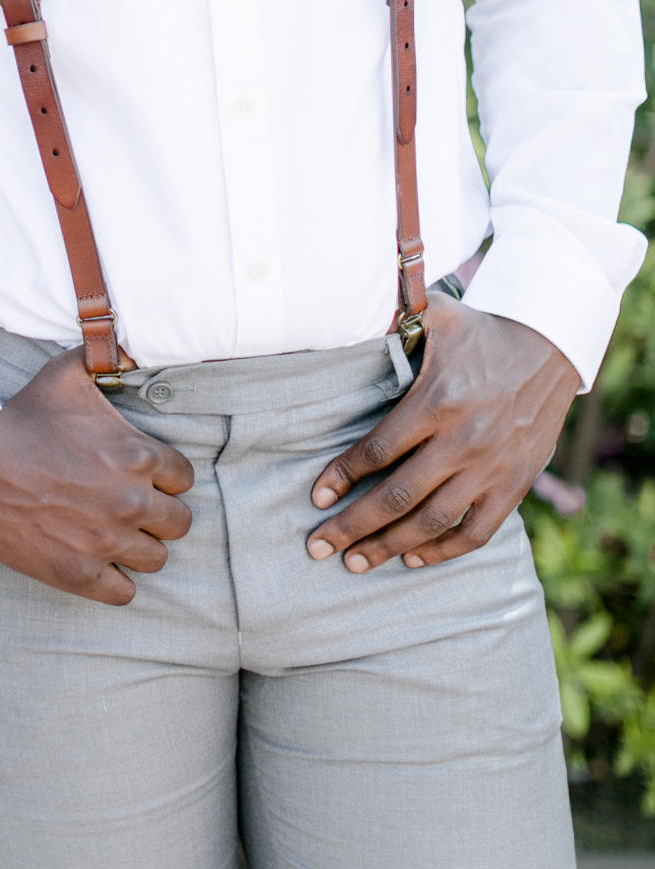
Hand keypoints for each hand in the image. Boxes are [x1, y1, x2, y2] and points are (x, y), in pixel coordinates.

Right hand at [0, 349, 194, 603]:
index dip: (165, 478)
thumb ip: (106, 358)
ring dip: (138, 548)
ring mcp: (106, 541)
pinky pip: (124, 593)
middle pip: (178, 524)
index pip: (184, 480)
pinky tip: (97, 562)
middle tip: (130, 508)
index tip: (143, 478)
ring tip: (113, 535)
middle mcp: (130, 502)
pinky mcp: (79, 573)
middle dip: (158, 515)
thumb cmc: (21, 419)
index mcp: (137, 456)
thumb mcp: (67, 375)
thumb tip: (131, 343)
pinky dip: (114, 581)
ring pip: (155, 559)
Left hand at [306, 294, 579, 572]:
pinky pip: (476, 532)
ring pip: (432, 521)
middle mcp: (463, 441)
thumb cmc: (482, 333)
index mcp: (437, 402)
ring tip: (355, 562)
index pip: (378, 450)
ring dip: (390, 546)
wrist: (552, 351)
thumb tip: (349, 306)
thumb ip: (395, 315)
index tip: (316, 497)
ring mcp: (491, 468)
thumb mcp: (438, 316)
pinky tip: (412, 559)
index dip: (343, 477)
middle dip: (353, 525)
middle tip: (318, 546)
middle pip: (397, 496)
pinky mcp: (514, 486)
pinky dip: (443, 551)